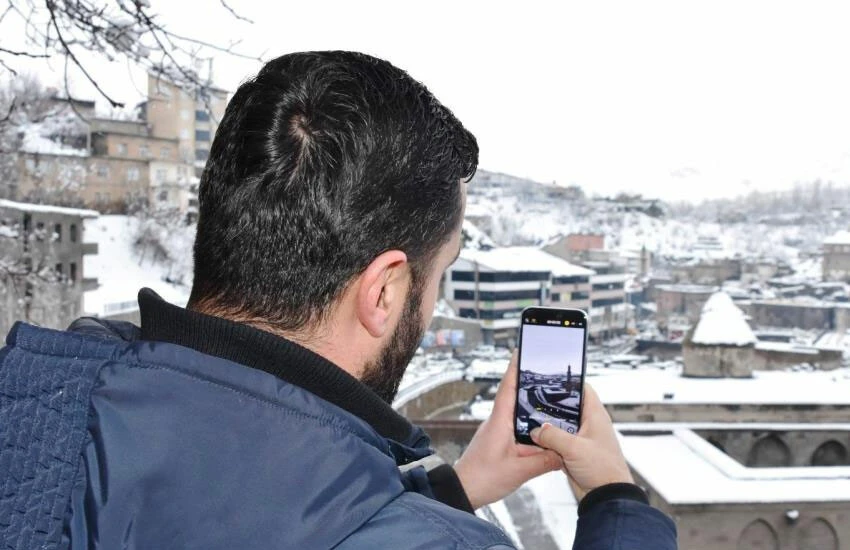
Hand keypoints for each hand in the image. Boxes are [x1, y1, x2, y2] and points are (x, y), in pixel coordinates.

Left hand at [454, 351, 561, 508]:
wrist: (463, 492)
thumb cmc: (483, 478)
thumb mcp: (519, 471)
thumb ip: (544, 461)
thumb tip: (564, 452)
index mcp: (499, 421)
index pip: (507, 388)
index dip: (515, 368)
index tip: (521, 350)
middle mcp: (497, 422)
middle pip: (515, 396)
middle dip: (529, 383)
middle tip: (547, 372)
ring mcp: (497, 432)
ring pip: (518, 414)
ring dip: (532, 406)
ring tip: (552, 398)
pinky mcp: (499, 442)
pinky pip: (517, 428)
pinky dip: (530, 426)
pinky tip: (543, 430)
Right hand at [530, 383, 632, 500]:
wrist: (606, 497)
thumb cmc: (602, 470)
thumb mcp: (574, 448)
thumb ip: (552, 435)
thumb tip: (536, 430)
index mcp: (595, 416)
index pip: (583, 389)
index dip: (568, 382)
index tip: (551, 378)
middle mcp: (589, 424)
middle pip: (568, 407)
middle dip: (551, 405)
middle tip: (534, 399)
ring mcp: (581, 439)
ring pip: (561, 425)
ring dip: (548, 425)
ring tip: (530, 418)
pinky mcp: (574, 452)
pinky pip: (558, 441)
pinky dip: (548, 440)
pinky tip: (535, 439)